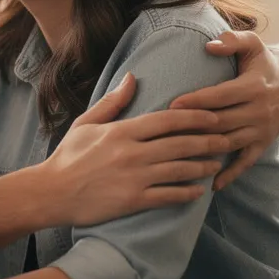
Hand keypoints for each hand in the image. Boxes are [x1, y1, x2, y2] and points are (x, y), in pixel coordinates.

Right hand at [35, 72, 230, 227]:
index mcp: (122, 132)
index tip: (213, 116)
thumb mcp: (86, 123)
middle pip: (180, 144)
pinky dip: (187, 193)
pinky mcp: (133, 201)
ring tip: (218, 163)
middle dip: (208, 141)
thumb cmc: (68, 156)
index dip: (194, 117)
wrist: (51, 192)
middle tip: (228, 138)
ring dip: (203, 166)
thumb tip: (132, 77)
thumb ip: (113, 102)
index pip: (167, 120)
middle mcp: (132, 153)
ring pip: (179, 170)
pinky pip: (168, 196)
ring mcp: (134, 178)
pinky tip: (199, 190)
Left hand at [169, 31, 278, 189]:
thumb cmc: (262, 62)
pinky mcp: (263, 144)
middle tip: (165, 133)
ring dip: (205, 151)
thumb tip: (209, 45)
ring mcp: (261, 130)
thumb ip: (233, 41)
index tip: (172, 105)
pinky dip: (230, 174)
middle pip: (221, 122)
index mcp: (253, 87)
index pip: (220, 96)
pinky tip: (211, 184)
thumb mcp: (253, 45)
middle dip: (193, 128)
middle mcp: (258, 111)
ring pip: (229, 143)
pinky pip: (245, 162)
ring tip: (177, 157)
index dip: (196, 101)